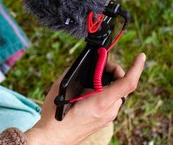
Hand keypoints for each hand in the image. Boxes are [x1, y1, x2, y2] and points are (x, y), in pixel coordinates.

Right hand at [24, 53, 145, 144]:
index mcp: (101, 102)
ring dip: (105, 82)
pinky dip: (102, 91)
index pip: (127, 83)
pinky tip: (87, 90)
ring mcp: (107, 117)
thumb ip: (77, 73)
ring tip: (87, 79)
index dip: (136, 68)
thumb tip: (85, 64)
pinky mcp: (103, 119)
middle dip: (113, 71)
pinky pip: (109, 101)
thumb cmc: (57, 115)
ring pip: (115, 93)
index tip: (140, 56)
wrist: (54, 137)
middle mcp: (108, 111)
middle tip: (98, 65)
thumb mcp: (63, 87)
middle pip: (121, 85)